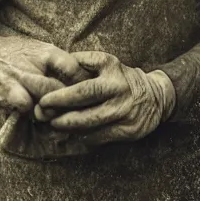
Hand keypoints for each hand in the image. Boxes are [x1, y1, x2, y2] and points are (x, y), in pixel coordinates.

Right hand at [0, 31, 88, 112]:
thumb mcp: (41, 50)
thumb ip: (61, 65)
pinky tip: (37, 116)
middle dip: (70, 105)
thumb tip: (86, 80)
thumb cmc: (18, 53)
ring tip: (58, 118)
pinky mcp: (9, 93)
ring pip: (46, 103)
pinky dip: (34, 114)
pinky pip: (28, 109)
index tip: (89, 95)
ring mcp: (21, 79)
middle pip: (62, 90)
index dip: (84, 85)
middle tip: (75, 114)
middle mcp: (35, 64)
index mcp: (47, 52)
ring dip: (53, 113)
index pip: (75, 69)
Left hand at [34, 51, 175, 144]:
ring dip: (69, 129)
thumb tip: (54, 67)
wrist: (155, 96)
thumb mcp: (105, 62)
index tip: (44, 101)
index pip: (83, 90)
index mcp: (113, 75)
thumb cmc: (121, 77)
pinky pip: (101, 138)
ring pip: (92, 128)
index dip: (61, 97)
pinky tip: (72, 134)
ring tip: (53, 126)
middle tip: (43, 118)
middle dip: (62, 118)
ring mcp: (125, 116)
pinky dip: (84, 137)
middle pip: (86, 113)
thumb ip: (82, 62)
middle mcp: (120, 96)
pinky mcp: (129, 132)